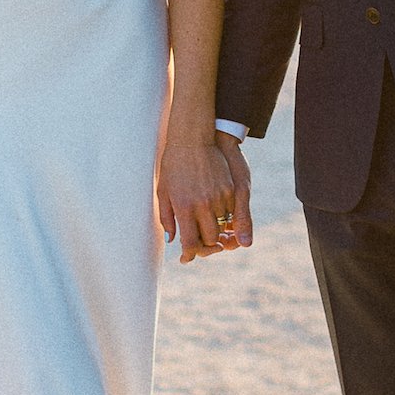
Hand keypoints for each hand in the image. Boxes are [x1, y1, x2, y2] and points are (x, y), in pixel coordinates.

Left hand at [159, 128, 248, 261]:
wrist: (192, 138)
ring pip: (223, 227)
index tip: (186, 257)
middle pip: (210, 239)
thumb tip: (172, 239)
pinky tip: (216, 212)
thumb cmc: (173, 165)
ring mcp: (218, 196)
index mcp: (184, 206)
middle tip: (199, 244)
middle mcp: (202, 204)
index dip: (189, 254)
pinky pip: (231, 212)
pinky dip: (225, 217)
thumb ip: (167, 217)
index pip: (190, 242)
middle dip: (205, 245)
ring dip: (216, 231)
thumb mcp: (164, 191)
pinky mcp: (229, 189)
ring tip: (207, 228)